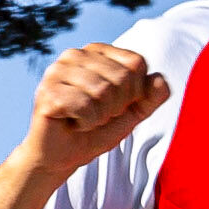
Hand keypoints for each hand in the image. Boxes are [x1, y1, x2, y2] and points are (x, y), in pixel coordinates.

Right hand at [23, 39, 165, 170]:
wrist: (63, 157)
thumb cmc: (95, 131)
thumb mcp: (131, 114)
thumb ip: (150, 97)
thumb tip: (160, 80)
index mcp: (96, 51)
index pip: (136, 63)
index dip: (134, 92)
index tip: (115, 105)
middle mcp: (75, 55)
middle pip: (122, 77)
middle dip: (117, 107)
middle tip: (97, 115)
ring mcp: (57, 71)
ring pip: (103, 91)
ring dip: (101, 116)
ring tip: (85, 119)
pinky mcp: (48, 92)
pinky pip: (85, 106)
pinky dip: (86, 123)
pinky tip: (73, 123)